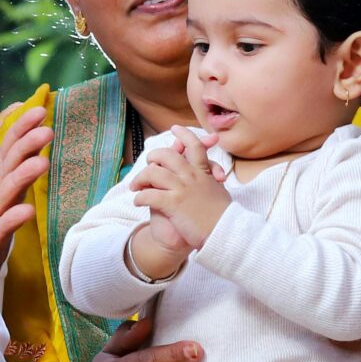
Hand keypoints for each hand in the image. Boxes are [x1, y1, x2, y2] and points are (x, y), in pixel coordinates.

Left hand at [0, 108, 50, 359]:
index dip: (17, 133)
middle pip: (9, 178)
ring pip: (7, 207)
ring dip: (22, 185)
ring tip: (39, 163)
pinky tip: (23, 214)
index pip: (3, 158)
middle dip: (26, 154)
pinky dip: (8, 227)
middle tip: (46, 129)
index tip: (35, 107)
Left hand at [129, 127, 227, 251]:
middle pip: (167, 155)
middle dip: (154, 156)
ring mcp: (182, 188)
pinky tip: (137, 202)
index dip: (183, 135)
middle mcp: (191, 176)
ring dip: (140, 178)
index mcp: (203, 172)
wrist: (226, 232)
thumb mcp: (219, 191)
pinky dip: (140, 197)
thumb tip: (213, 175)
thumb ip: (211, 180)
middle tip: (148, 162)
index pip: (194, 145)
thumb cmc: (224, 216)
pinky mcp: (173, 203)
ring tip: (134, 186)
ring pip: (153, 172)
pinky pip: (149, 195)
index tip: (175, 129)